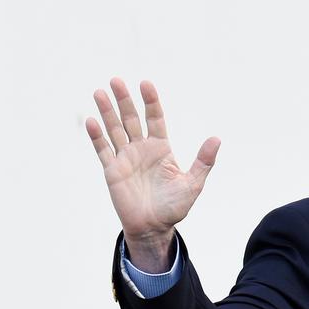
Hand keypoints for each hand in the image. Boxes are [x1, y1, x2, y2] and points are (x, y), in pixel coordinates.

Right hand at [86, 78, 220, 271]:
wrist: (154, 228)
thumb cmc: (174, 206)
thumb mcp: (192, 183)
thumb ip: (203, 161)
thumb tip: (216, 138)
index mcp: (161, 148)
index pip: (155, 118)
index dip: (151, 101)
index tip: (146, 84)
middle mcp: (142, 149)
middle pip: (132, 119)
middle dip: (125, 100)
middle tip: (117, 80)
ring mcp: (126, 158)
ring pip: (115, 129)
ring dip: (107, 112)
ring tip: (100, 92)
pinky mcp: (112, 171)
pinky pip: (103, 150)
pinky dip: (97, 136)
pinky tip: (91, 120)